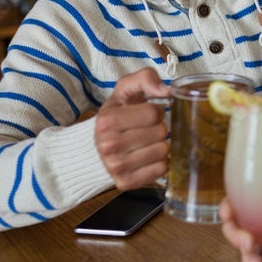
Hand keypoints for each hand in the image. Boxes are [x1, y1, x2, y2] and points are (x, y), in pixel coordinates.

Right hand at [94, 68, 170, 189]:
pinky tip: (146, 157)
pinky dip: (159, 162)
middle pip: (160, 133)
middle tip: (145, 130)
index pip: (153, 113)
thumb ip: (145, 78)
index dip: (156, 111)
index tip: (146, 114)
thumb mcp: (125, 90)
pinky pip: (160, 170)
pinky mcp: (125, 183)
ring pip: (163, 152)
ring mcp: (116, 167)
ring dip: (160, 145)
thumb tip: (166, 91)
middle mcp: (109, 146)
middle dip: (158, 128)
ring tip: (146, 143)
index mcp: (107, 121)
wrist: (95, 149)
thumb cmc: (116, 116)